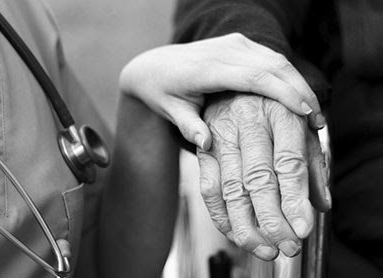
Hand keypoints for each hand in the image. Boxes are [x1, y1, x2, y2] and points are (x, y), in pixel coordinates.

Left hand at [120, 33, 324, 150]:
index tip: (306, 113)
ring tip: (314, 113)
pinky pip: (270, 57)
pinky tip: (298, 97)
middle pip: (273, 66)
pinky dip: (287, 76)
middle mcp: (224, 50)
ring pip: (276, 59)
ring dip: (298, 83)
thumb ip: (189, 127)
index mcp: (207, 68)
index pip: (254, 77)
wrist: (154, 66)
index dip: (283, 93)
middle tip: (319, 121)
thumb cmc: (162, 92)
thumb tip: (207, 146)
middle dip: (300, 91)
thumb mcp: (170, 111)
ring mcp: (233, 43)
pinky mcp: (239, 43)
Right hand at [197, 93, 330, 259]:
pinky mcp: (203, 149)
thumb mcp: (300, 126)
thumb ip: (312, 164)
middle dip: (272, 219)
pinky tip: (236, 233)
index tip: (301, 228)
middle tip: (285, 245)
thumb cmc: (271, 107)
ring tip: (263, 248)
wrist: (232, 83)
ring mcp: (222, 135)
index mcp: (281, 114)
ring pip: (230, 188)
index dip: (295, 199)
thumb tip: (321, 204)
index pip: (289, 162)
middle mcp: (249, 122)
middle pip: (258, 178)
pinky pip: (208, 188)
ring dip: (246, 225)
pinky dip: (221, 216)